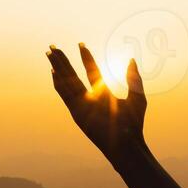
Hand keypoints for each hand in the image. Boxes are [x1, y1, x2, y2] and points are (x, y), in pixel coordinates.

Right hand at [46, 44, 146, 163]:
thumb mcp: (137, 96)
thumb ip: (133, 78)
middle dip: (63, 60)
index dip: (86, 57)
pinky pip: (65, 95)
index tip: (81, 44)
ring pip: (67, 81)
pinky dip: (59, 84)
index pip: (91, 71)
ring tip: (50, 53)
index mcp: (103, 93)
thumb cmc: (134, 124)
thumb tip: (131, 60)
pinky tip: (53, 72)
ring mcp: (82, 104)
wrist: (127, 143)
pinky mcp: (77, 112)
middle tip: (53, 46)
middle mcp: (90, 98)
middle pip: (73, 74)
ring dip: (58, 67)